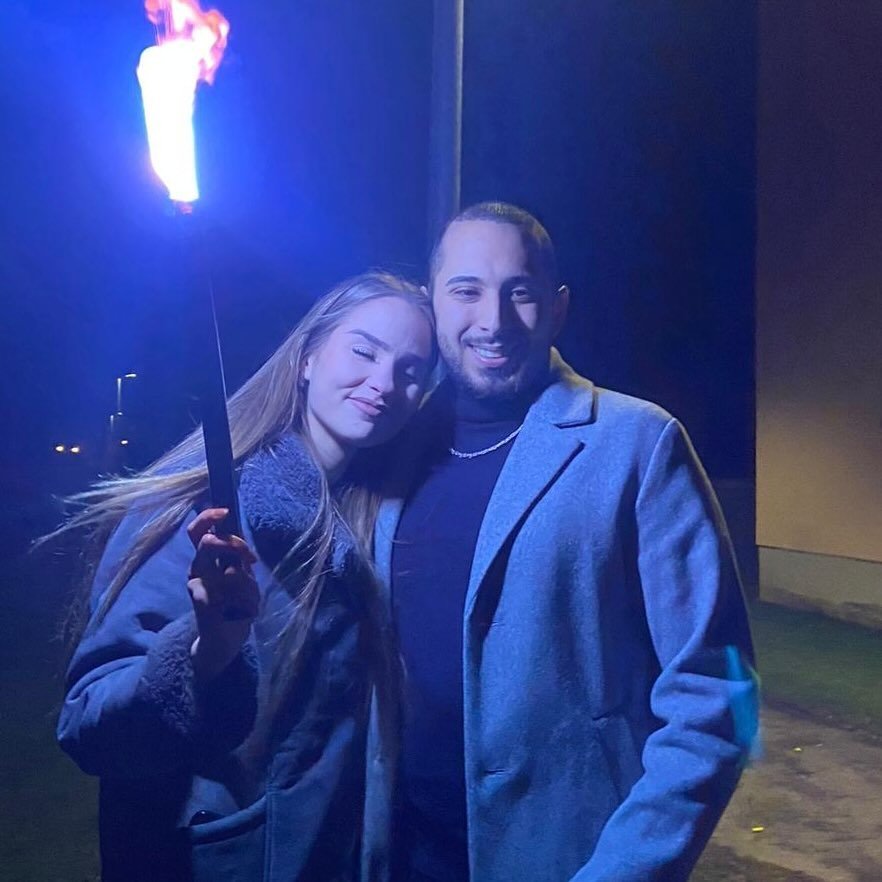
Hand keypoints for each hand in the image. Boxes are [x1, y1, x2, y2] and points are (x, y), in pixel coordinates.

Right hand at [187, 508, 259, 681]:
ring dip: (246, 582)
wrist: (225, 639)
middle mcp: (198, 568)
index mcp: (206, 559)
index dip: (209, 517)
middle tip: (247, 557)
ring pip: (228, 569)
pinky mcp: (202, 602)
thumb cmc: (235, 603)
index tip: (226, 511)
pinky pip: (231, 593)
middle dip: (232, 543)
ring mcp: (198, 585)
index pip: (200, 530)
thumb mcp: (242, 577)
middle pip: (205, 542)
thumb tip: (237, 537)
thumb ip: (238, 558)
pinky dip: (245, 600)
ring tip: (247, 598)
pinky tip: (242, 611)